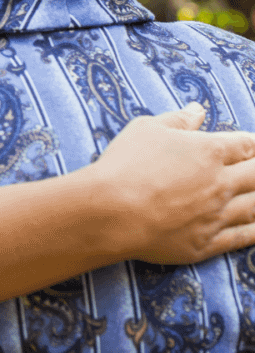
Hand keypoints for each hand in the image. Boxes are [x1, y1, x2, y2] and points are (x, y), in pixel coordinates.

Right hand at [90, 102, 254, 262]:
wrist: (112, 212)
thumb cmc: (125, 164)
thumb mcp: (146, 129)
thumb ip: (177, 120)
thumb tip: (197, 110)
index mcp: (208, 152)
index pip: (246, 144)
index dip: (253, 144)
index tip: (252, 145)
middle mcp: (220, 184)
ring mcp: (216, 216)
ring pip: (254, 207)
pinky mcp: (206, 243)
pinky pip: (242, 237)